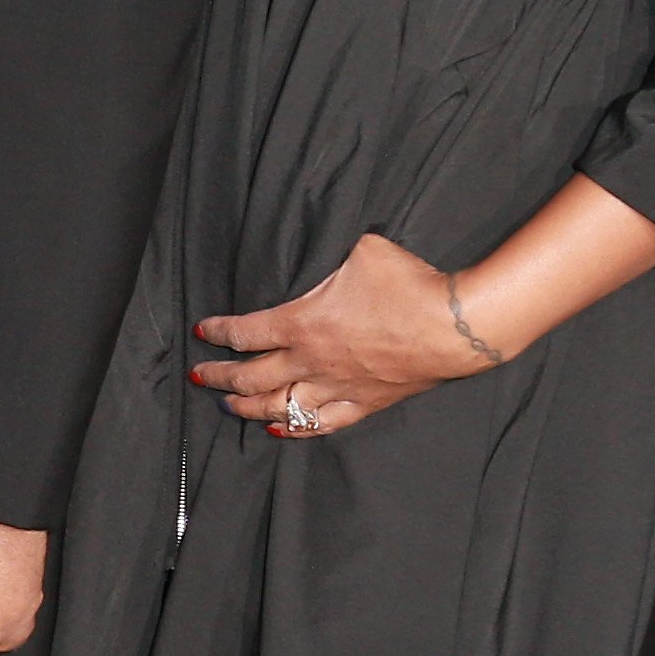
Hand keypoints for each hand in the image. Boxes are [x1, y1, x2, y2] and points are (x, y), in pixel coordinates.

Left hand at [194, 231, 490, 439]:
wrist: (455, 326)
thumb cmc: (409, 283)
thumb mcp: (362, 247)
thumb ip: (330, 244)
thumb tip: (320, 227)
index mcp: (301, 323)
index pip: (244, 332)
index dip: (218, 332)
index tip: (202, 332)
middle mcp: (311, 360)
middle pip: (250, 377)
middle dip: (218, 377)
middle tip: (199, 377)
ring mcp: (336, 387)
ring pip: (278, 405)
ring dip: (246, 407)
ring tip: (227, 406)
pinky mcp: (364, 403)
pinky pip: (320, 423)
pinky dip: (295, 427)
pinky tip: (279, 428)